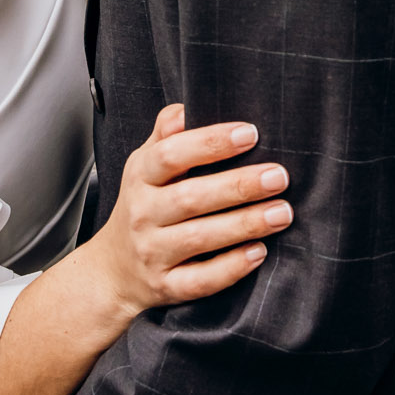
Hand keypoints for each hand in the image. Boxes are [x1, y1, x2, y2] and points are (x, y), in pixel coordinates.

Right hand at [86, 104, 290, 317]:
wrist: (112, 271)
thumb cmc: (141, 208)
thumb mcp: (143, 166)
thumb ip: (166, 136)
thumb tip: (186, 108)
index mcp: (140, 177)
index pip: (171, 154)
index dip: (210, 143)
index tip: (250, 134)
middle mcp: (143, 214)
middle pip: (191, 197)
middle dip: (239, 186)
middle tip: (278, 176)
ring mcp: (153, 252)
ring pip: (200, 238)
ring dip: (244, 224)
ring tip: (282, 212)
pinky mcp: (166, 286)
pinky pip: (200, 280)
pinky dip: (231, 268)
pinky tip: (258, 252)